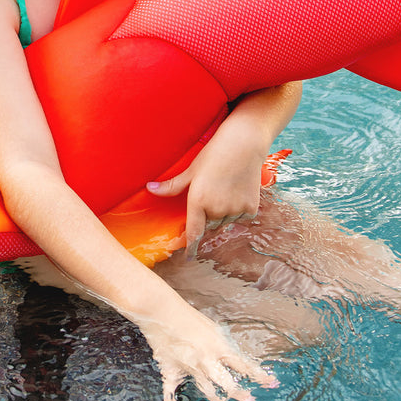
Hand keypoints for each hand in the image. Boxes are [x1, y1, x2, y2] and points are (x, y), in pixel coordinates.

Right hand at [133, 296, 277, 400]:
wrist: (160, 310)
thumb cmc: (187, 316)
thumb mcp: (211, 328)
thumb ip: (221, 345)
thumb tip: (231, 359)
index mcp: (218, 346)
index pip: (243, 364)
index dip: (259, 375)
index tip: (272, 383)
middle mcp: (206, 358)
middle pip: (226, 380)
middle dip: (239, 393)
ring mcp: (188, 365)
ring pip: (204, 387)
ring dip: (214, 399)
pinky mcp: (171, 369)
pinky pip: (171, 390)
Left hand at [147, 131, 265, 259]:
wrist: (244, 143)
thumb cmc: (214, 154)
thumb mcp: (191, 170)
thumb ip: (172, 186)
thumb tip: (149, 189)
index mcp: (199, 201)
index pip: (193, 232)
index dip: (190, 246)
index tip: (188, 257)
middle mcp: (217, 209)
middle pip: (209, 224)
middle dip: (208, 216)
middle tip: (212, 193)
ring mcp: (235, 209)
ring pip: (225, 221)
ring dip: (223, 213)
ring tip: (225, 188)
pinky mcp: (251, 208)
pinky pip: (241, 217)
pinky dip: (239, 209)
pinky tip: (238, 190)